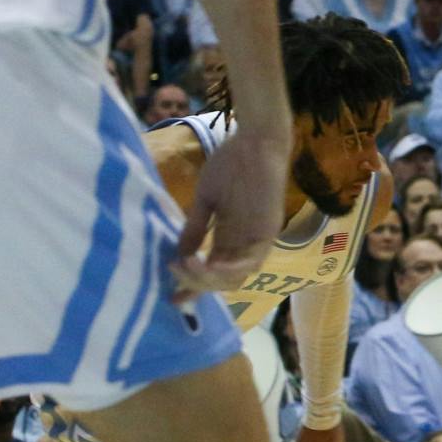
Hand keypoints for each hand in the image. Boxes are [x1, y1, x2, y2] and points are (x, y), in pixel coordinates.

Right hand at [174, 125, 288, 297]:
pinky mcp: (268, 230)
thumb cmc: (230, 164)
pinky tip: (210, 264)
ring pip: (238, 275)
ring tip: (189, 268)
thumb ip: (195, 228)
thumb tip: (179, 256)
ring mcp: (258, 238)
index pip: (211, 272)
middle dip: (198, 285)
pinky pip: (253, 259)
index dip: (193, 288)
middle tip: (176, 275)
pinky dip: (231, 267)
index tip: (173, 300)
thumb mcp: (206, 200)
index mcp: (228, 236)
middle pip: (224, 280)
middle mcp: (244, 243)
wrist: (254, 141)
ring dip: (212, 278)